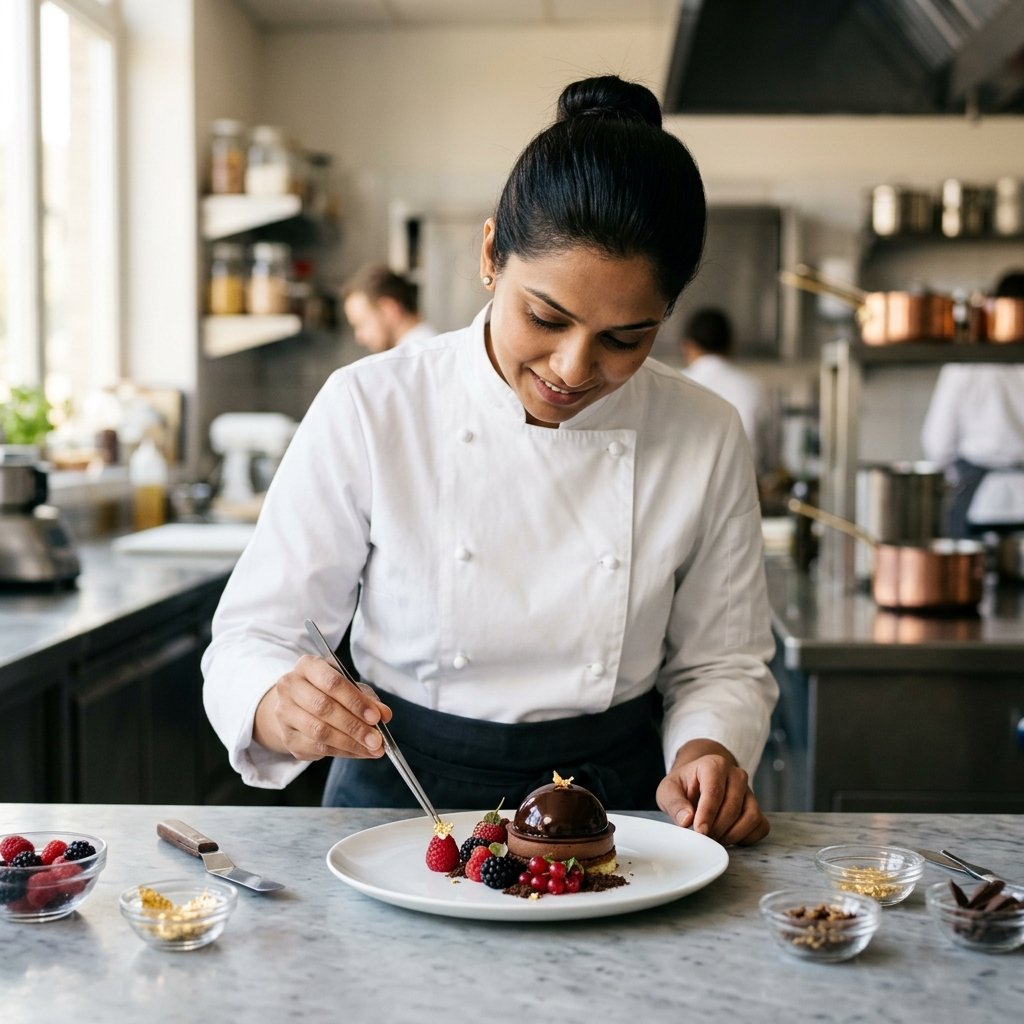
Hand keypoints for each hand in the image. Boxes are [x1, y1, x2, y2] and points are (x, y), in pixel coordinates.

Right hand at [252, 654, 391, 761]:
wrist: (295, 705)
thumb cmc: (326, 691)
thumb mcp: (348, 686)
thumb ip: (367, 698)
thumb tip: (384, 715)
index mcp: (307, 666)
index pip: (332, 682)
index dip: (355, 701)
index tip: (376, 717)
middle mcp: (290, 687)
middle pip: (324, 708)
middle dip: (354, 726)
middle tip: (377, 739)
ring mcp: (284, 713)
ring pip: (319, 731)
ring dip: (350, 743)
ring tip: (372, 748)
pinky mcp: (287, 738)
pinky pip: (317, 748)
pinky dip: (343, 752)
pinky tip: (359, 752)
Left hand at [656, 739, 769, 845]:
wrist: (698, 781)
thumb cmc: (684, 785)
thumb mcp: (669, 790)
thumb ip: (674, 803)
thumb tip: (686, 820)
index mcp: (714, 765)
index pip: (714, 791)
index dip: (707, 814)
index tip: (700, 831)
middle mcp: (736, 775)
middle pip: (733, 807)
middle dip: (717, 827)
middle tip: (704, 837)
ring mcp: (750, 791)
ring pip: (751, 817)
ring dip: (733, 835)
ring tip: (715, 838)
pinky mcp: (757, 807)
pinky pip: (761, 826)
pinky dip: (747, 837)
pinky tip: (730, 837)